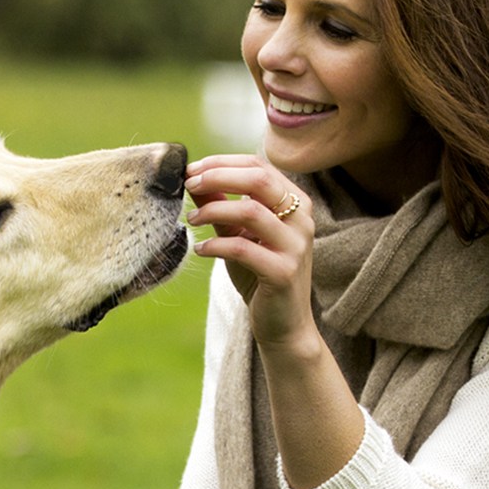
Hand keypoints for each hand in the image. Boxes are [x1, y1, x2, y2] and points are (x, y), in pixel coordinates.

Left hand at [185, 154, 315, 353]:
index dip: (221, 163)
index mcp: (294, 202)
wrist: (284, 326)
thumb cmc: (259, 277)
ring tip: (191, 220)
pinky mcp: (283, 272)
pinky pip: (243, 248)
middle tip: (188, 185)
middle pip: (258, 178)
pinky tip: (201, 249)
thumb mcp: (237, 235)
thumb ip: (221, 206)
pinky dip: (216, 245)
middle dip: (217, 176)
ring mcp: (296, 245)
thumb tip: (194, 179)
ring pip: (251, 210)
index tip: (190, 170)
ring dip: (213, 209)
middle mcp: (301, 218)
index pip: (258, 165)